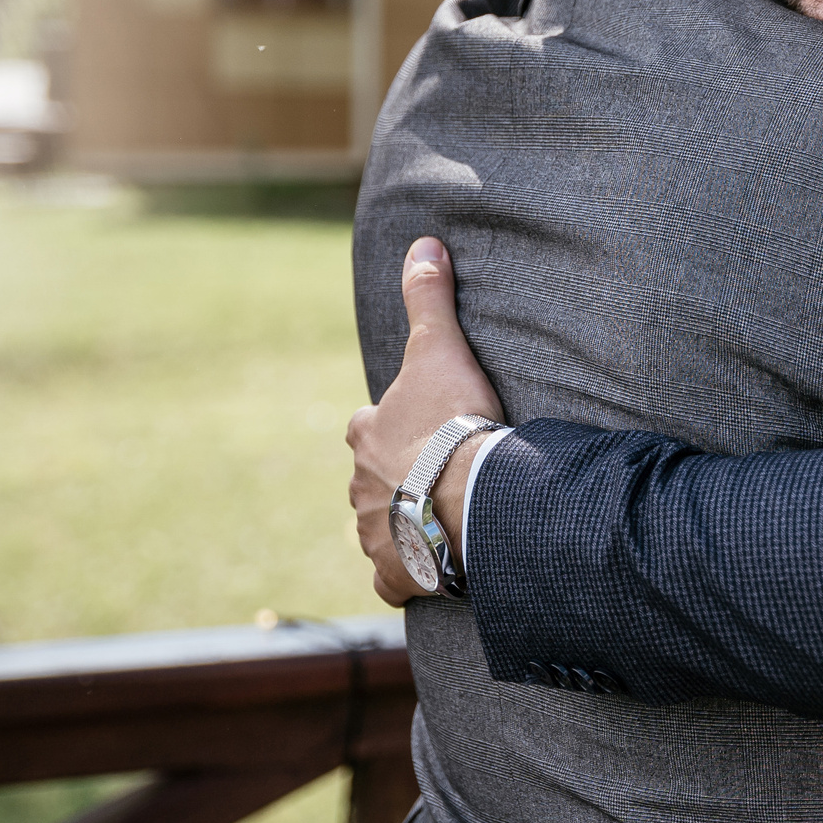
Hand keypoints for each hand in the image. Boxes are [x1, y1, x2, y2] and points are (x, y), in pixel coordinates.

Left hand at [347, 236, 505, 605]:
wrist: (464, 496)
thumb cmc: (452, 421)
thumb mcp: (440, 347)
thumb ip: (429, 296)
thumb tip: (422, 241)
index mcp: (365, 433)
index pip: (367, 426)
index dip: (391, 426)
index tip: (419, 428)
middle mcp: (358, 485)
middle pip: (371, 479)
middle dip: (395, 479)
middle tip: (435, 477)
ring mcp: (372, 533)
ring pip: (379, 528)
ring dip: (402, 525)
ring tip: (440, 523)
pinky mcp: (393, 575)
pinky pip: (392, 580)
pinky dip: (406, 577)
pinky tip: (428, 573)